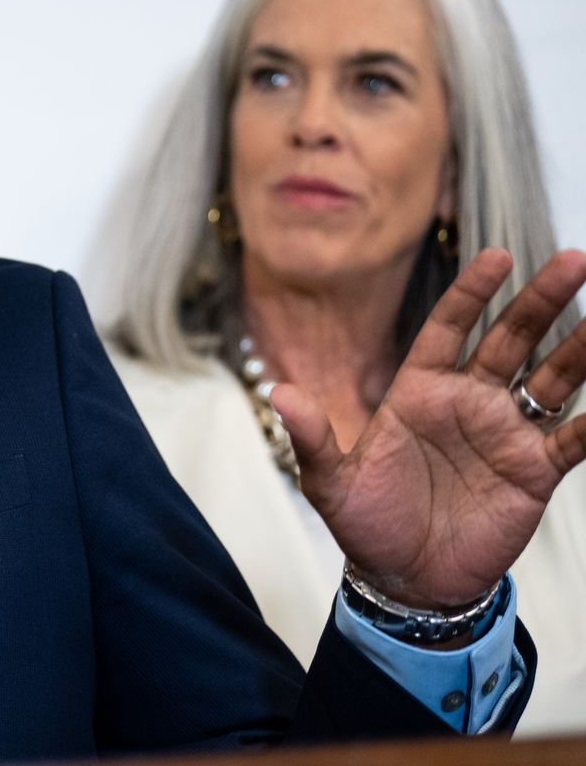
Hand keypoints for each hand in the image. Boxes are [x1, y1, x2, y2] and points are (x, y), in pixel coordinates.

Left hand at [275, 249, 585, 610]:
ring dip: (580, 348)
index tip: (497, 257)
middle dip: (541, 301)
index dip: (471, 294)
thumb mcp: (331, 482)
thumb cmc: (366, 524)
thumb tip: (281, 392)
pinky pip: (575, 438)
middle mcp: (468, 402)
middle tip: (573, 260)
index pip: (448, 329)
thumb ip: (312, 437)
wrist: (406, 581)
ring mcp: (506, 433)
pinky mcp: (535, 471)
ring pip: (552, 378)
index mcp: (419, 392)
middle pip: (511, 339)